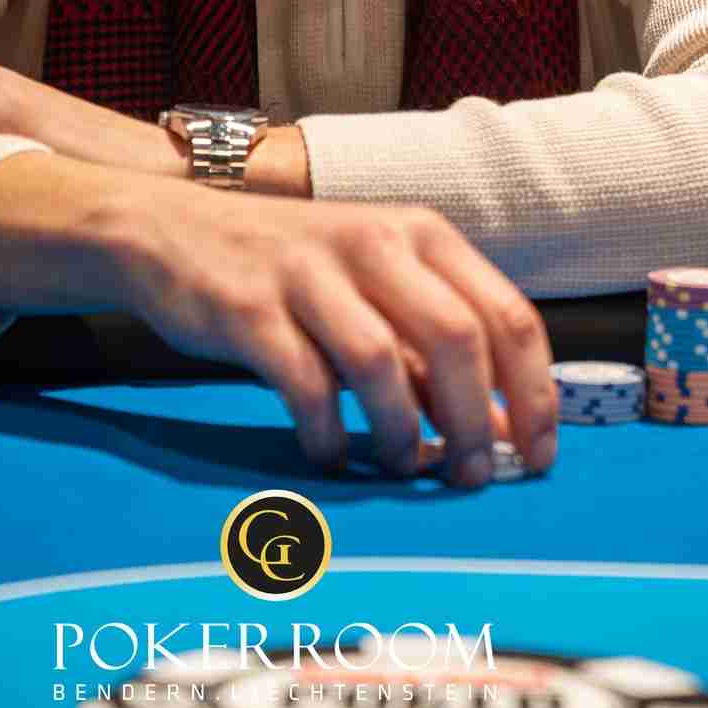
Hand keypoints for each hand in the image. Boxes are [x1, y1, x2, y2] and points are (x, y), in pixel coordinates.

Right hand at [109, 182, 557, 487]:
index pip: (507, 313)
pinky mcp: (251, 307)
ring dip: (402, 433)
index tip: (536, 454)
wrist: (171, 231)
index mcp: (419, 232)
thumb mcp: (374, 283)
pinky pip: (306, 386)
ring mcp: (308, 271)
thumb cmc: (291, 269)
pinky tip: (330, 454)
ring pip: (382, 364)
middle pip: (457, 339)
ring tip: (401, 464)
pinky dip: (328, 435)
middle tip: (470, 476)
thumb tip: (500, 430)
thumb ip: (430, 346)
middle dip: (477, 423)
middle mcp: (372, 241)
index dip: (533, 393)